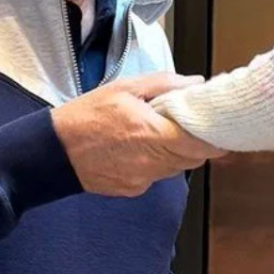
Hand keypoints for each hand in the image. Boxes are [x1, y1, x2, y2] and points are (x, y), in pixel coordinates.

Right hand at [51, 72, 226, 196]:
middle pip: (194, 158)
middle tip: (190, 124)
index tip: (220, 125)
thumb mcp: (124, 88)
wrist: (53, 151)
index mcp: (152, 133)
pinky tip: (140, 148)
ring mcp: (142, 179)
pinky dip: (157, 163)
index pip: (202, 145)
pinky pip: (156, 176)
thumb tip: (194, 83)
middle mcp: (151, 162)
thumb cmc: (85, 117)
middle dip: (197, 142)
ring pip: (177, 168)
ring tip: (161, 132)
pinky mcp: (132, 189)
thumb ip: (164, 84)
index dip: (216, 137)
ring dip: (177, 152)